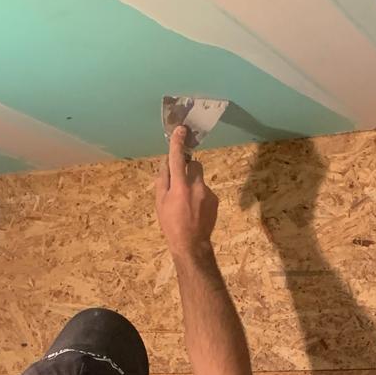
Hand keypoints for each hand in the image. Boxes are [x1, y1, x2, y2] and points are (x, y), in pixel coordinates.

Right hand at [156, 125, 217, 260]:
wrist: (192, 244)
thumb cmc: (171, 224)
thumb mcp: (160, 203)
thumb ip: (163, 180)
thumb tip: (166, 163)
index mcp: (179, 186)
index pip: (177, 158)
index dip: (177, 142)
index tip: (180, 130)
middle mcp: (195, 186)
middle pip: (194, 164)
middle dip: (188, 167)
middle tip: (181, 181)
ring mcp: (208, 192)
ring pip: (200, 177)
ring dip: (194, 183)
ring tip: (188, 201)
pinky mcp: (215, 199)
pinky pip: (206, 190)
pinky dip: (201, 195)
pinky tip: (196, 209)